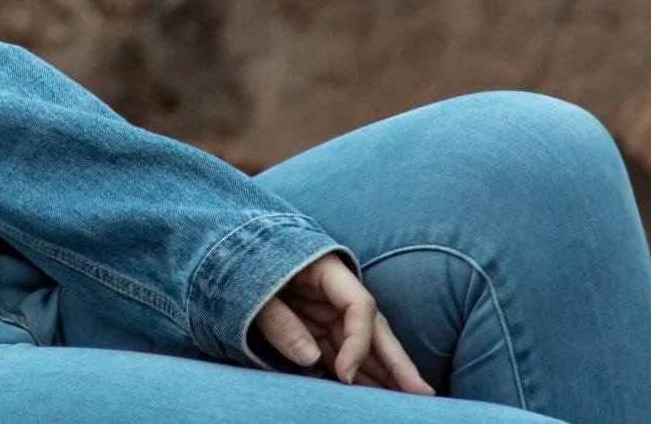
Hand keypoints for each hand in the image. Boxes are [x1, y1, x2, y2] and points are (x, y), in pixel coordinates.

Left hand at [252, 254, 432, 393]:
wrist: (227, 249)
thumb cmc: (240, 263)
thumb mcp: (253, 288)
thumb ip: (279, 321)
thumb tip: (310, 358)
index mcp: (325, 270)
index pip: (360, 306)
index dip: (359, 342)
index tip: (345, 375)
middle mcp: (334, 293)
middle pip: (374, 328)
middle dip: (398, 362)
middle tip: (422, 393)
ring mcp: (326, 311)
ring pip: (363, 345)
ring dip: (384, 374)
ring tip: (408, 402)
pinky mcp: (315, 328)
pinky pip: (341, 353)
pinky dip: (358, 374)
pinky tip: (375, 394)